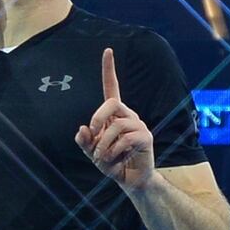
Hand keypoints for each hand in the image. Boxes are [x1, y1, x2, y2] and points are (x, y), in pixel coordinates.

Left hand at [74, 48, 155, 189]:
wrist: (129, 180)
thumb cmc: (110, 162)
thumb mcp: (91, 151)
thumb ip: (84, 141)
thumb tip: (83, 128)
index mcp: (114, 115)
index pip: (112, 87)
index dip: (109, 69)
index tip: (108, 50)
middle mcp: (128, 115)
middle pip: (112, 103)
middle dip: (97, 118)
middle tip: (92, 134)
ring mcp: (139, 125)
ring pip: (116, 126)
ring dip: (103, 144)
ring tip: (103, 156)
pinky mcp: (146, 138)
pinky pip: (126, 139)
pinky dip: (114, 151)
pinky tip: (115, 159)